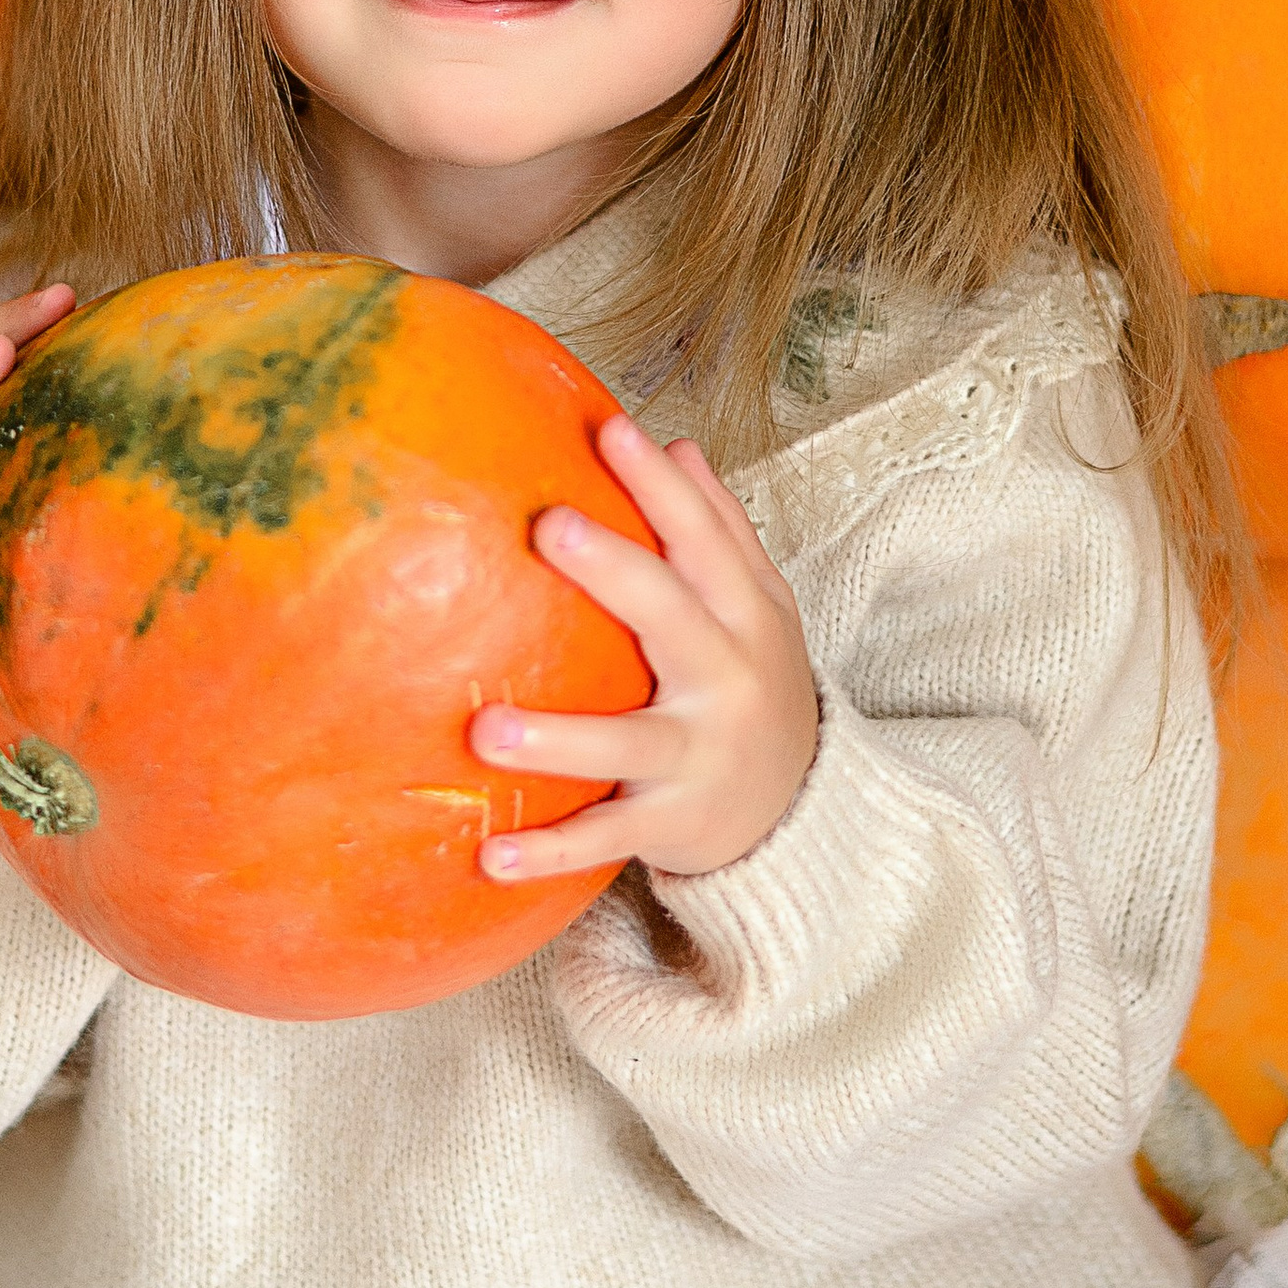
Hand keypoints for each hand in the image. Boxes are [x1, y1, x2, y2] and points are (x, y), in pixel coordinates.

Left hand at [468, 415, 818, 884]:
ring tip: (485, 731)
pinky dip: (550, 852)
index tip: (611, 430)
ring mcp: (696, 756)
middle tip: (549, 526)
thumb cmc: (755, 686)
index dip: (660, 487)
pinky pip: (606, 838)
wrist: (802, 812)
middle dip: (615, 572)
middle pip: (671, 618)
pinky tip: (486, 857)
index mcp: (744, 617)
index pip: (704, 540)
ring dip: (558, 739)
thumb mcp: (759, 609)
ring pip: (626, 744)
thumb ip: (720, 532)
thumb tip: (677, 446)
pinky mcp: (670, 823)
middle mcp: (725, 680)